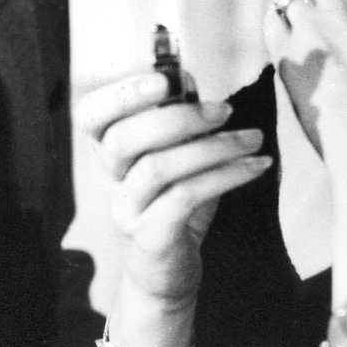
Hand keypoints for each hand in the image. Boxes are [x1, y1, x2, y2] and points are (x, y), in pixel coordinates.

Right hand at [74, 71, 271, 303]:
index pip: (91, 115)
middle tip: (224, 110)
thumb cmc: (170, 199)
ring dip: (212, 147)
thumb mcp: (172, 154)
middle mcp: (109, 178)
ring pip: (158, 168)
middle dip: (177, 116)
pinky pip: (186, 198)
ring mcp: (126, 209)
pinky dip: (226, 176)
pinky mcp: (151, 235)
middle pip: (123, 138)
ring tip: (253, 139)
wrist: (165, 268)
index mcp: (108, 149)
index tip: (165, 79)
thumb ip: (174, 116)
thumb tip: (185, 77)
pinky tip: (256, 166)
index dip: (122, 93)